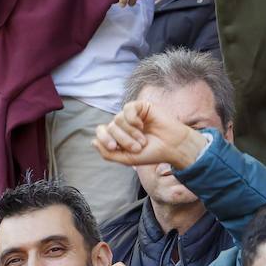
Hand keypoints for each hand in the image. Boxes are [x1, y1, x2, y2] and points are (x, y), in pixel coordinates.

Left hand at [93, 100, 209, 170]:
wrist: (172, 147)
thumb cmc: (152, 153)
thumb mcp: (127, 159)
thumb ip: (108, 154)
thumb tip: (92, 141)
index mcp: (118, 136)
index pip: (101, 132)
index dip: (104, 139)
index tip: (114, 147)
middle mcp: (123, 125)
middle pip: (110, 127)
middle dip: (122, 140)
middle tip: (138, 147)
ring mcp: (132, 115)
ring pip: (118, 119)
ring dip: (130, 133)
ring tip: (143, 140)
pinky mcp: (141, 107)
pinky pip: (128, 109)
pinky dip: (133, 119)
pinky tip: (143, 125)